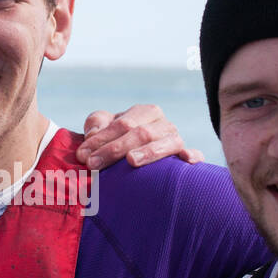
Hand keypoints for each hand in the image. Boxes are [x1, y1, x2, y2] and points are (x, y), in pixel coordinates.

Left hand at [76, 105, 204, 169]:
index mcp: (145, 112)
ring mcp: (176, 140)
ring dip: (149, 152)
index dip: (101, 139)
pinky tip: (187, 160)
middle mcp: (164, 124)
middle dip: (115, 149)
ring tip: (131, 161)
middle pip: (141, 133)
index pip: (122, 124)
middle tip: (93, 165)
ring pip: (167, 142)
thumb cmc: (116, 140)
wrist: (137, 154)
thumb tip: (93, 135)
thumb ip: (96, 125)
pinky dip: (192, 155)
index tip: (83, 156)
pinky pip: (195, 154)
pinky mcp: (186, 156)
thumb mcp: (102, 127)